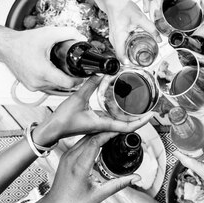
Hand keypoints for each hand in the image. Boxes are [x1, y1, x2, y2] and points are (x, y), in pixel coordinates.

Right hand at [1, 26, 84, 92]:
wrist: (6, 47)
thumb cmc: (23, 41)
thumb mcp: (49, 33)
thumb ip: (69, 33)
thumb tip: (82, 38)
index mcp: (43, 72)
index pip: (68, 84)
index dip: (78, 79)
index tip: (81, 73)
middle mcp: (37, 82)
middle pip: (63, 85)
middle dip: (69, 77)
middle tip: (71, 66)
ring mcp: (32, 86)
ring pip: (54, 87)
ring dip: (59, 79)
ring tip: (60, 66)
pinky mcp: (29, 86)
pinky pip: (46, 86)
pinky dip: (50, 80)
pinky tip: (50, 70)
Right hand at [33, 75, 152, 145]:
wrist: (51, 129)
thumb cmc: (62, 120)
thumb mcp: (78, 98)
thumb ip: (90, 84)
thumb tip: (101, 73)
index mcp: (102, 124)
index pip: (127, 126)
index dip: (141, 121)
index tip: (151, 115)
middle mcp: (103, 126)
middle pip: (127, 125)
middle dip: (139, 117)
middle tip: (150, 109)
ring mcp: (99, 125)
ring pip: (119, 122)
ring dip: (130, 116)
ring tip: (140, 107)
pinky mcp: (94, 122)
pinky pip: (111, 119)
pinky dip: (119, 113)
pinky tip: (120, 106)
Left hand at [47, 132, 139, 202]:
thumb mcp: (100, 194)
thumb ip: (119, 184)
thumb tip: (135, 177)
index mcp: (79, 166)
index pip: (95, 141)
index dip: (109, 134)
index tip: (120, 131)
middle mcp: (71, 157)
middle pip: (91, 136)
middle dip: (106, 131)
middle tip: (120, 131)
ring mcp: (67, 156)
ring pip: (85, 137)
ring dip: (99, 134)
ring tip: (112, 134)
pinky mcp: (66, 156)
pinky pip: (80, 142)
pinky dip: (92, 139)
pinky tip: (101, 142)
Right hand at [106, 0, 159, 62]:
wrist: (113, 1)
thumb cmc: (123, 8)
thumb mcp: (140, 18)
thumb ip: (151, 29)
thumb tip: (159, 39)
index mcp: (118, 37)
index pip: (121, 56)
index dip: (130, 63)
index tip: (139, 65)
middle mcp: (114, 40)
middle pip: (122, 56)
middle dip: (132, 61)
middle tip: (144, 62)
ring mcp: (113, 39)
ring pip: (121, 52)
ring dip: (130, 55)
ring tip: (141, 57)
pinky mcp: (115, 37)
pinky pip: (121, 47)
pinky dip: (128, 49)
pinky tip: (136, 48)